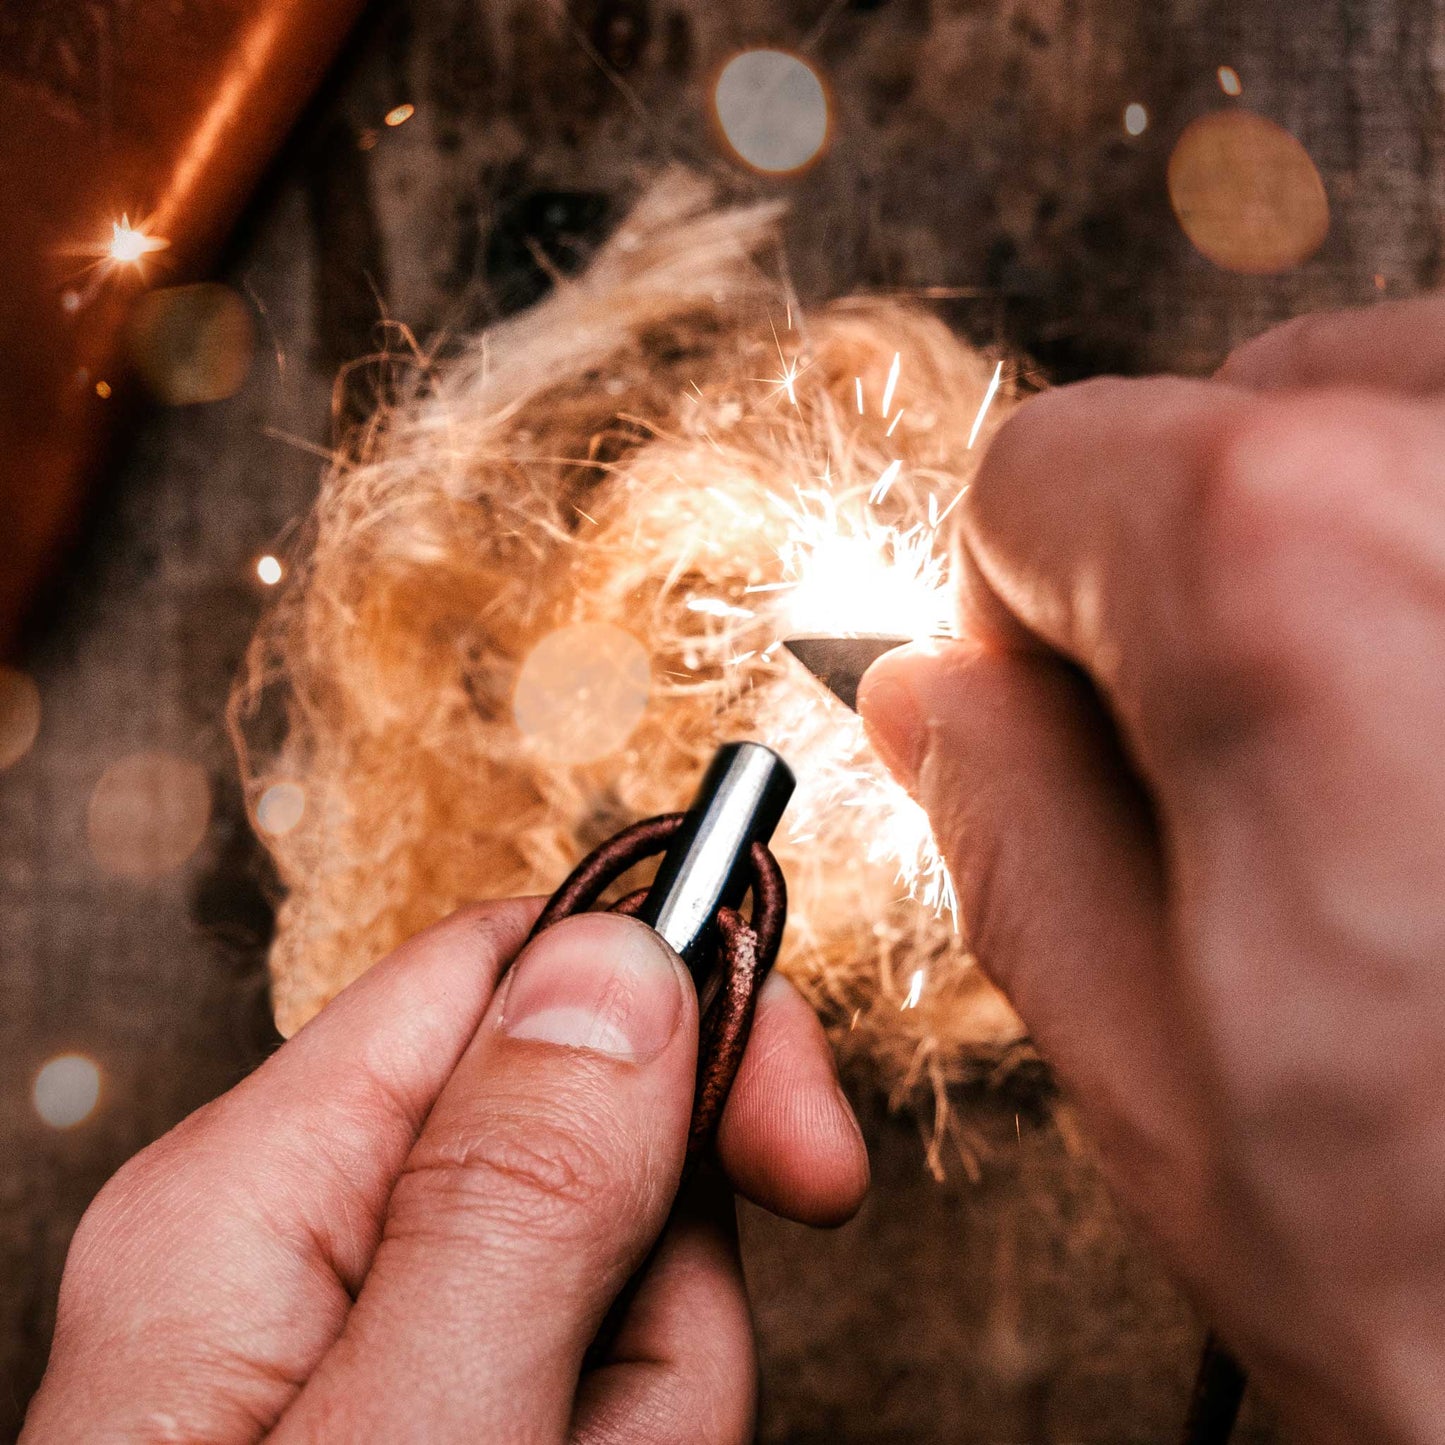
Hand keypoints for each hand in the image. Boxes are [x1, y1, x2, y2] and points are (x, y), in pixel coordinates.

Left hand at [22, 901, 868, 1442]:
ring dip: (650, 1417)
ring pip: (626, 1290)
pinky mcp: (451, 1419)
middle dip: (666, 1304)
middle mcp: (309, 1247)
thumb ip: (515, 1196)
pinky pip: (610, 1390)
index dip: (676, 1009)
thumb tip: (620, 956)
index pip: (507, 971)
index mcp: (259, 1197)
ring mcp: (380, 1350)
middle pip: (592, 1147)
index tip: (801, 1142)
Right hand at [859, 293, 1444, 1444]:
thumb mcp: (1174, 1080)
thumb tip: (930, 705)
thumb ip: (1009, 835)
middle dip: (1206, 575)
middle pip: (1242, 411)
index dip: (1021, 616)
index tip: (1080, 724)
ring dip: (1376, 557)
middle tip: (1279, 778)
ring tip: (1425, 777)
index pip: (1037, 468)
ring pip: (1418, 413)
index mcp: (1290, 568)